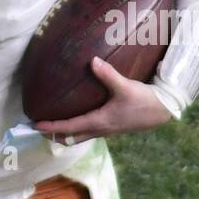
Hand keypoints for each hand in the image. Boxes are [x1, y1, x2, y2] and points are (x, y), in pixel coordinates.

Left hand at [34, 56, 172, 145]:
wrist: (164, 110)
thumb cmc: (144, 100)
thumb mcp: (126, 86)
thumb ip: (108, 74)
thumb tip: (92, 61)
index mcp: (99, 122)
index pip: (69, 127)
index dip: (51, 126)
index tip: (35, 125)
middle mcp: (99, 130)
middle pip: (70, 138)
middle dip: (53, 134)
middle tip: (38, 128)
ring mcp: (106, 131)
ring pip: (79, 137)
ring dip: (64, 133)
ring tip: (52, 124)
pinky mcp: (112, 127)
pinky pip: (88, 132)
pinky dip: (76, 130)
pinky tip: (76, 117)